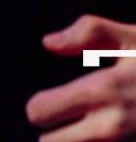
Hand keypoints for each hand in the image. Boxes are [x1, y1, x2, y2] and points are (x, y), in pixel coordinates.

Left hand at [27, 15, 135, 140]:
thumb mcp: (134, 38)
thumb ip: (89, 32)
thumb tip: (49, 43)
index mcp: (101, 91)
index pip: (38, 111)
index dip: (42, 104)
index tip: (56, 99)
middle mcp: (111, 127)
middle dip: (56, 131)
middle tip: (72, 119)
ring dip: (77, 141)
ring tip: (88, 127)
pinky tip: (111, 134)